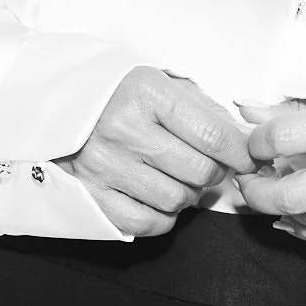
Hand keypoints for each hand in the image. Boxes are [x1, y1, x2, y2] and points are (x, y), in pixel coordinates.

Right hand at [59, 66, 256, 236]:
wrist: (55, 103)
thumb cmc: (118, 93)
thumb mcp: (160, 82)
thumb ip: (203, 108)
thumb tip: (244, 141)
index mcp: (146, 93)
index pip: (213, 134)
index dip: (242, 152)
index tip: (250, 158)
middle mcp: (124, 129)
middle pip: (200, 170)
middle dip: (215, 172)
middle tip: (209, 164)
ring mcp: (105, 165)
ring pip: (177, 199)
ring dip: (189, 194)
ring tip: (179, 177)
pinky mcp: (91, 195)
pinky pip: (146, 222)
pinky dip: (163, 217)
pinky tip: (159, 197)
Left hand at [232, 98, 305, 248]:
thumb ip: (290, 106)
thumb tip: (246, 109)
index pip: (279, 139)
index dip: (256, 143)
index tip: (255, 142)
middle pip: (290, 194)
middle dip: (257, 192)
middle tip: (248, 179)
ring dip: (280, 212)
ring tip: (272, 193)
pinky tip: (293, 216)